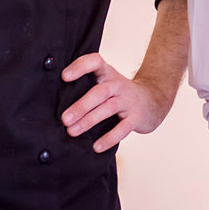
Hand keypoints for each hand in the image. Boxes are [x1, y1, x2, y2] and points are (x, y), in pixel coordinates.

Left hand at [60, 53, 174, 152]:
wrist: (154, 100)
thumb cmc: (120, 93)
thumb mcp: (107, 83)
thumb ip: (87, 86)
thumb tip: (55, 101)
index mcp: (108, 74)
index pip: (95, 62)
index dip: (80, 66)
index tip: (64, 76)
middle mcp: (118, 85)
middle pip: (99, 91)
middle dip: (81, 105)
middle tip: (64, 119)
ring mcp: (128, 101)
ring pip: (108, 109)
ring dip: (89, 121)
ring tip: (72, 132)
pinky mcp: (136, 118)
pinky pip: (122, 128)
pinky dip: (109, 138)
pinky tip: (96, 147)